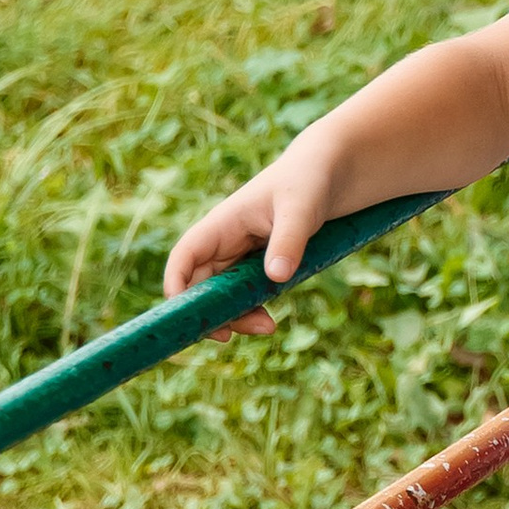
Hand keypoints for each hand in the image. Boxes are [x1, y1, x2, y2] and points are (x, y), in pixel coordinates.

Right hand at [163, 141, 337, 337]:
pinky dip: (251, 310)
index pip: (185, 256)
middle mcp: (225, 241)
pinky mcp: (260, 266)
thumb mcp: (301, 209)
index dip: (176, 286)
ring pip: (222, 295)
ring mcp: (241, 256)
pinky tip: (269, 321)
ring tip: (267, 327)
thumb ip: (289, 240)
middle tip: (232, 336)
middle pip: (200, 285)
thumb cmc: (310, 181)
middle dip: (211, 312)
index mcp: (223, 223)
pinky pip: (244, 295)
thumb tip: (277, 277)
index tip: (185, 316)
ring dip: (235, 315)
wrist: (332, 173)